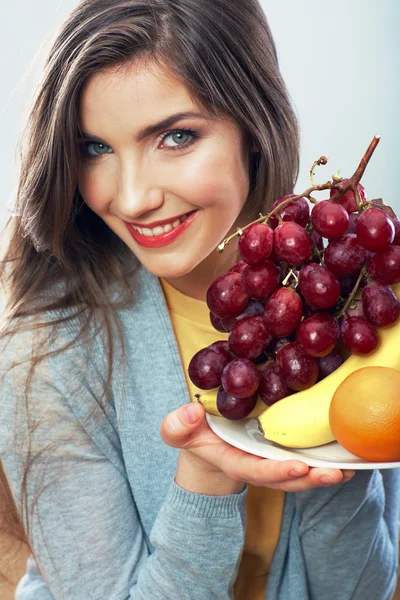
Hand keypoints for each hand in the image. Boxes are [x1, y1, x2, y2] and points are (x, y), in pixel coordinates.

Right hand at [160, 402, 354, 493]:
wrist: (204, 444)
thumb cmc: (194, 434)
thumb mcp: (177, 430)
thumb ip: (178, 425)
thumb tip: (192, 411)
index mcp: (233, 460)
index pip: (254, 470)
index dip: (275, 472)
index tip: (297, 467)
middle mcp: (255, 466)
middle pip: (284, 480)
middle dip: (309, 480)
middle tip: (334, 473)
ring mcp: (269, 462)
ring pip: (298, 475)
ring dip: (321, 475)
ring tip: (346, 470)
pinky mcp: (280, 454)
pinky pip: (303, 461)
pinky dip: (323, 462)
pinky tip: (345, 459)